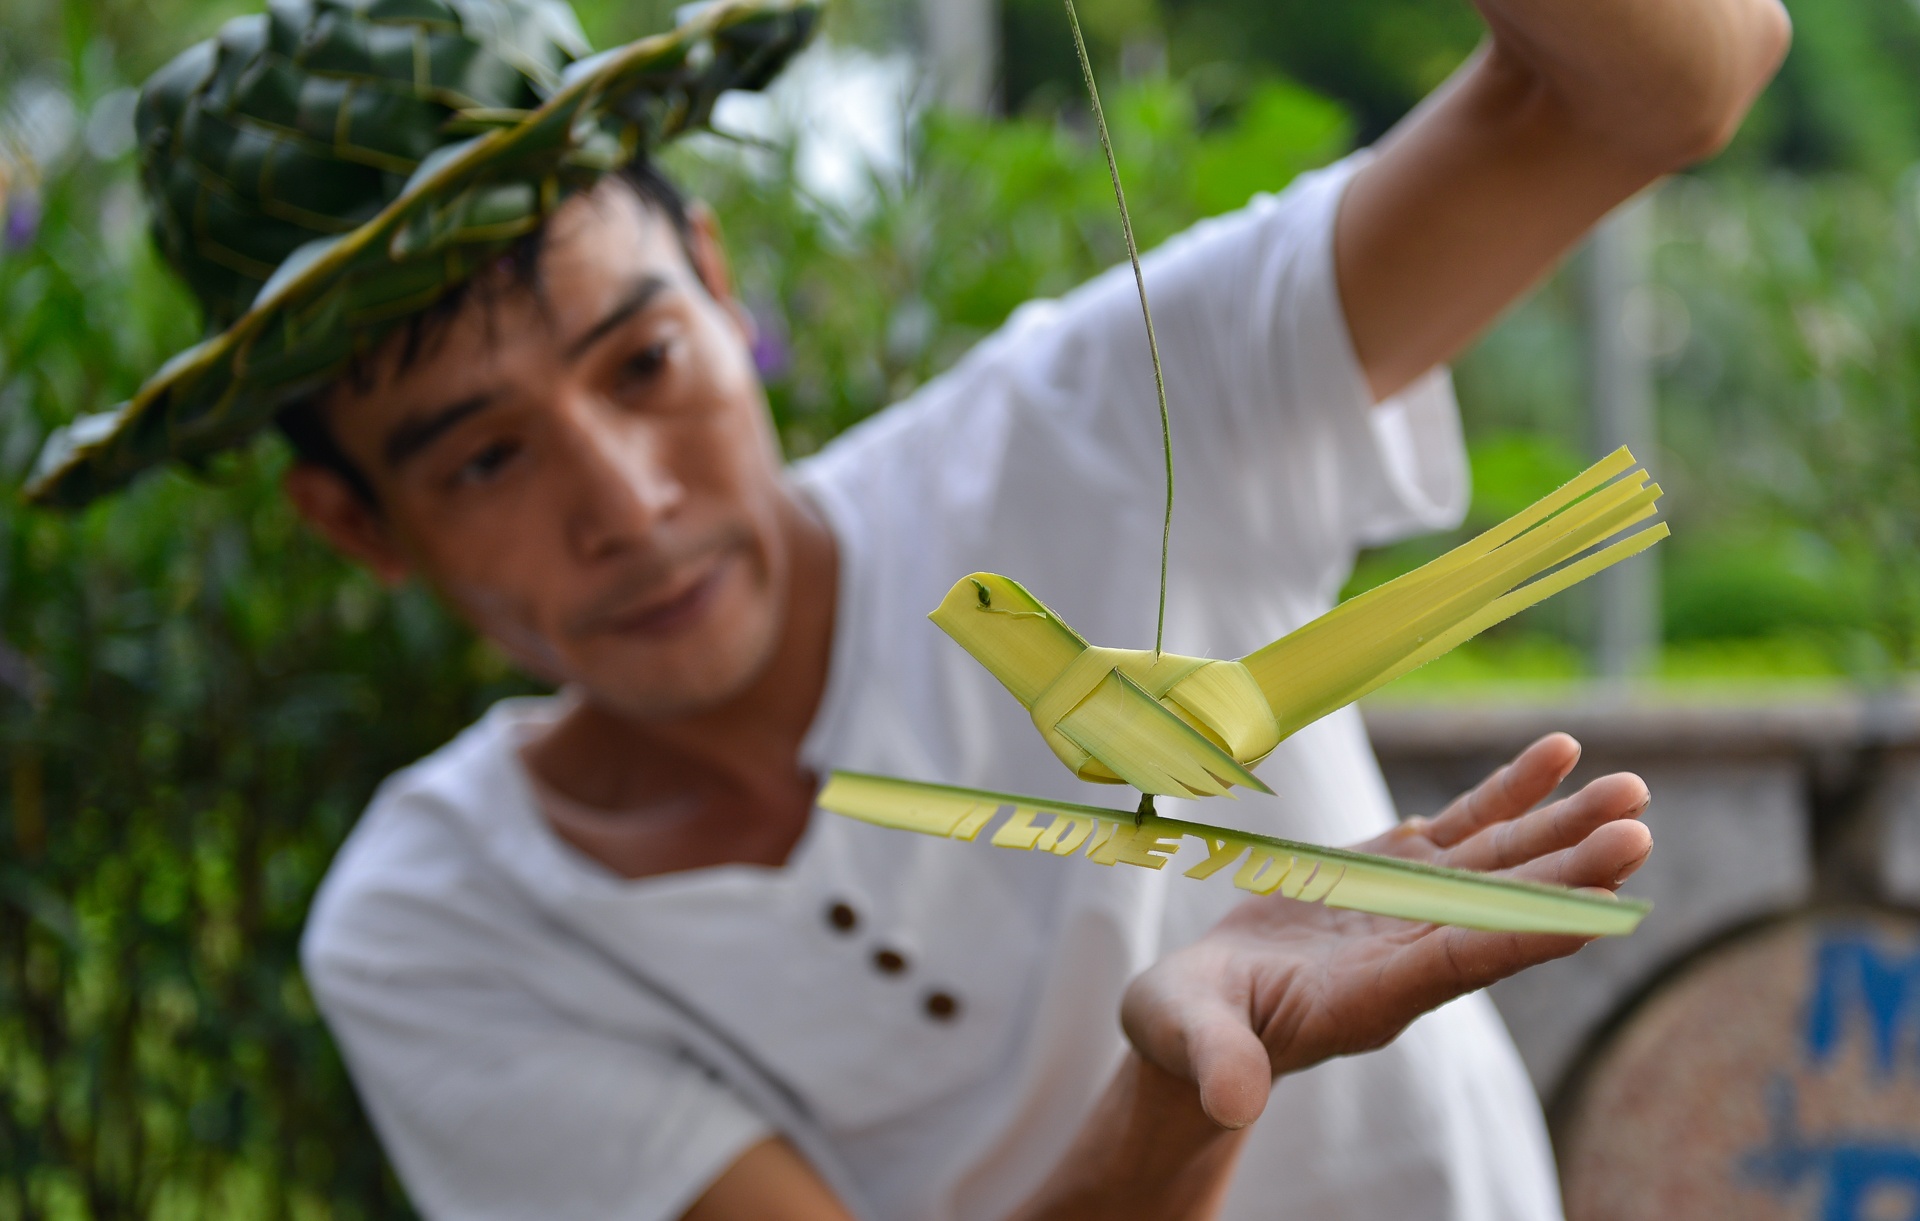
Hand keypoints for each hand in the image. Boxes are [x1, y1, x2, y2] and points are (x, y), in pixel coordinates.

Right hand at [1120, 733, 1650, 1128]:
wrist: (1197, 1014)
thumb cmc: (1186, 1030)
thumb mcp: (1189, 1040)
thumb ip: (1218, 1060)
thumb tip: (1232, 1099)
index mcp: (1367, 998)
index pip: (1457, 962)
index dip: (1524, 932)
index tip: (1597, 909)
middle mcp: (1406, 956)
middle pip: (1500, 908)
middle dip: (1569, 869)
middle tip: (1638, 828)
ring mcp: (1406, 912)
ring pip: (1496, 864)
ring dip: (1561, 827)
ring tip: (1631, 787)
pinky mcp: (1390, 875)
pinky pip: (1464, 828)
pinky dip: (1509, 792)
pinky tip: (1558, 754)